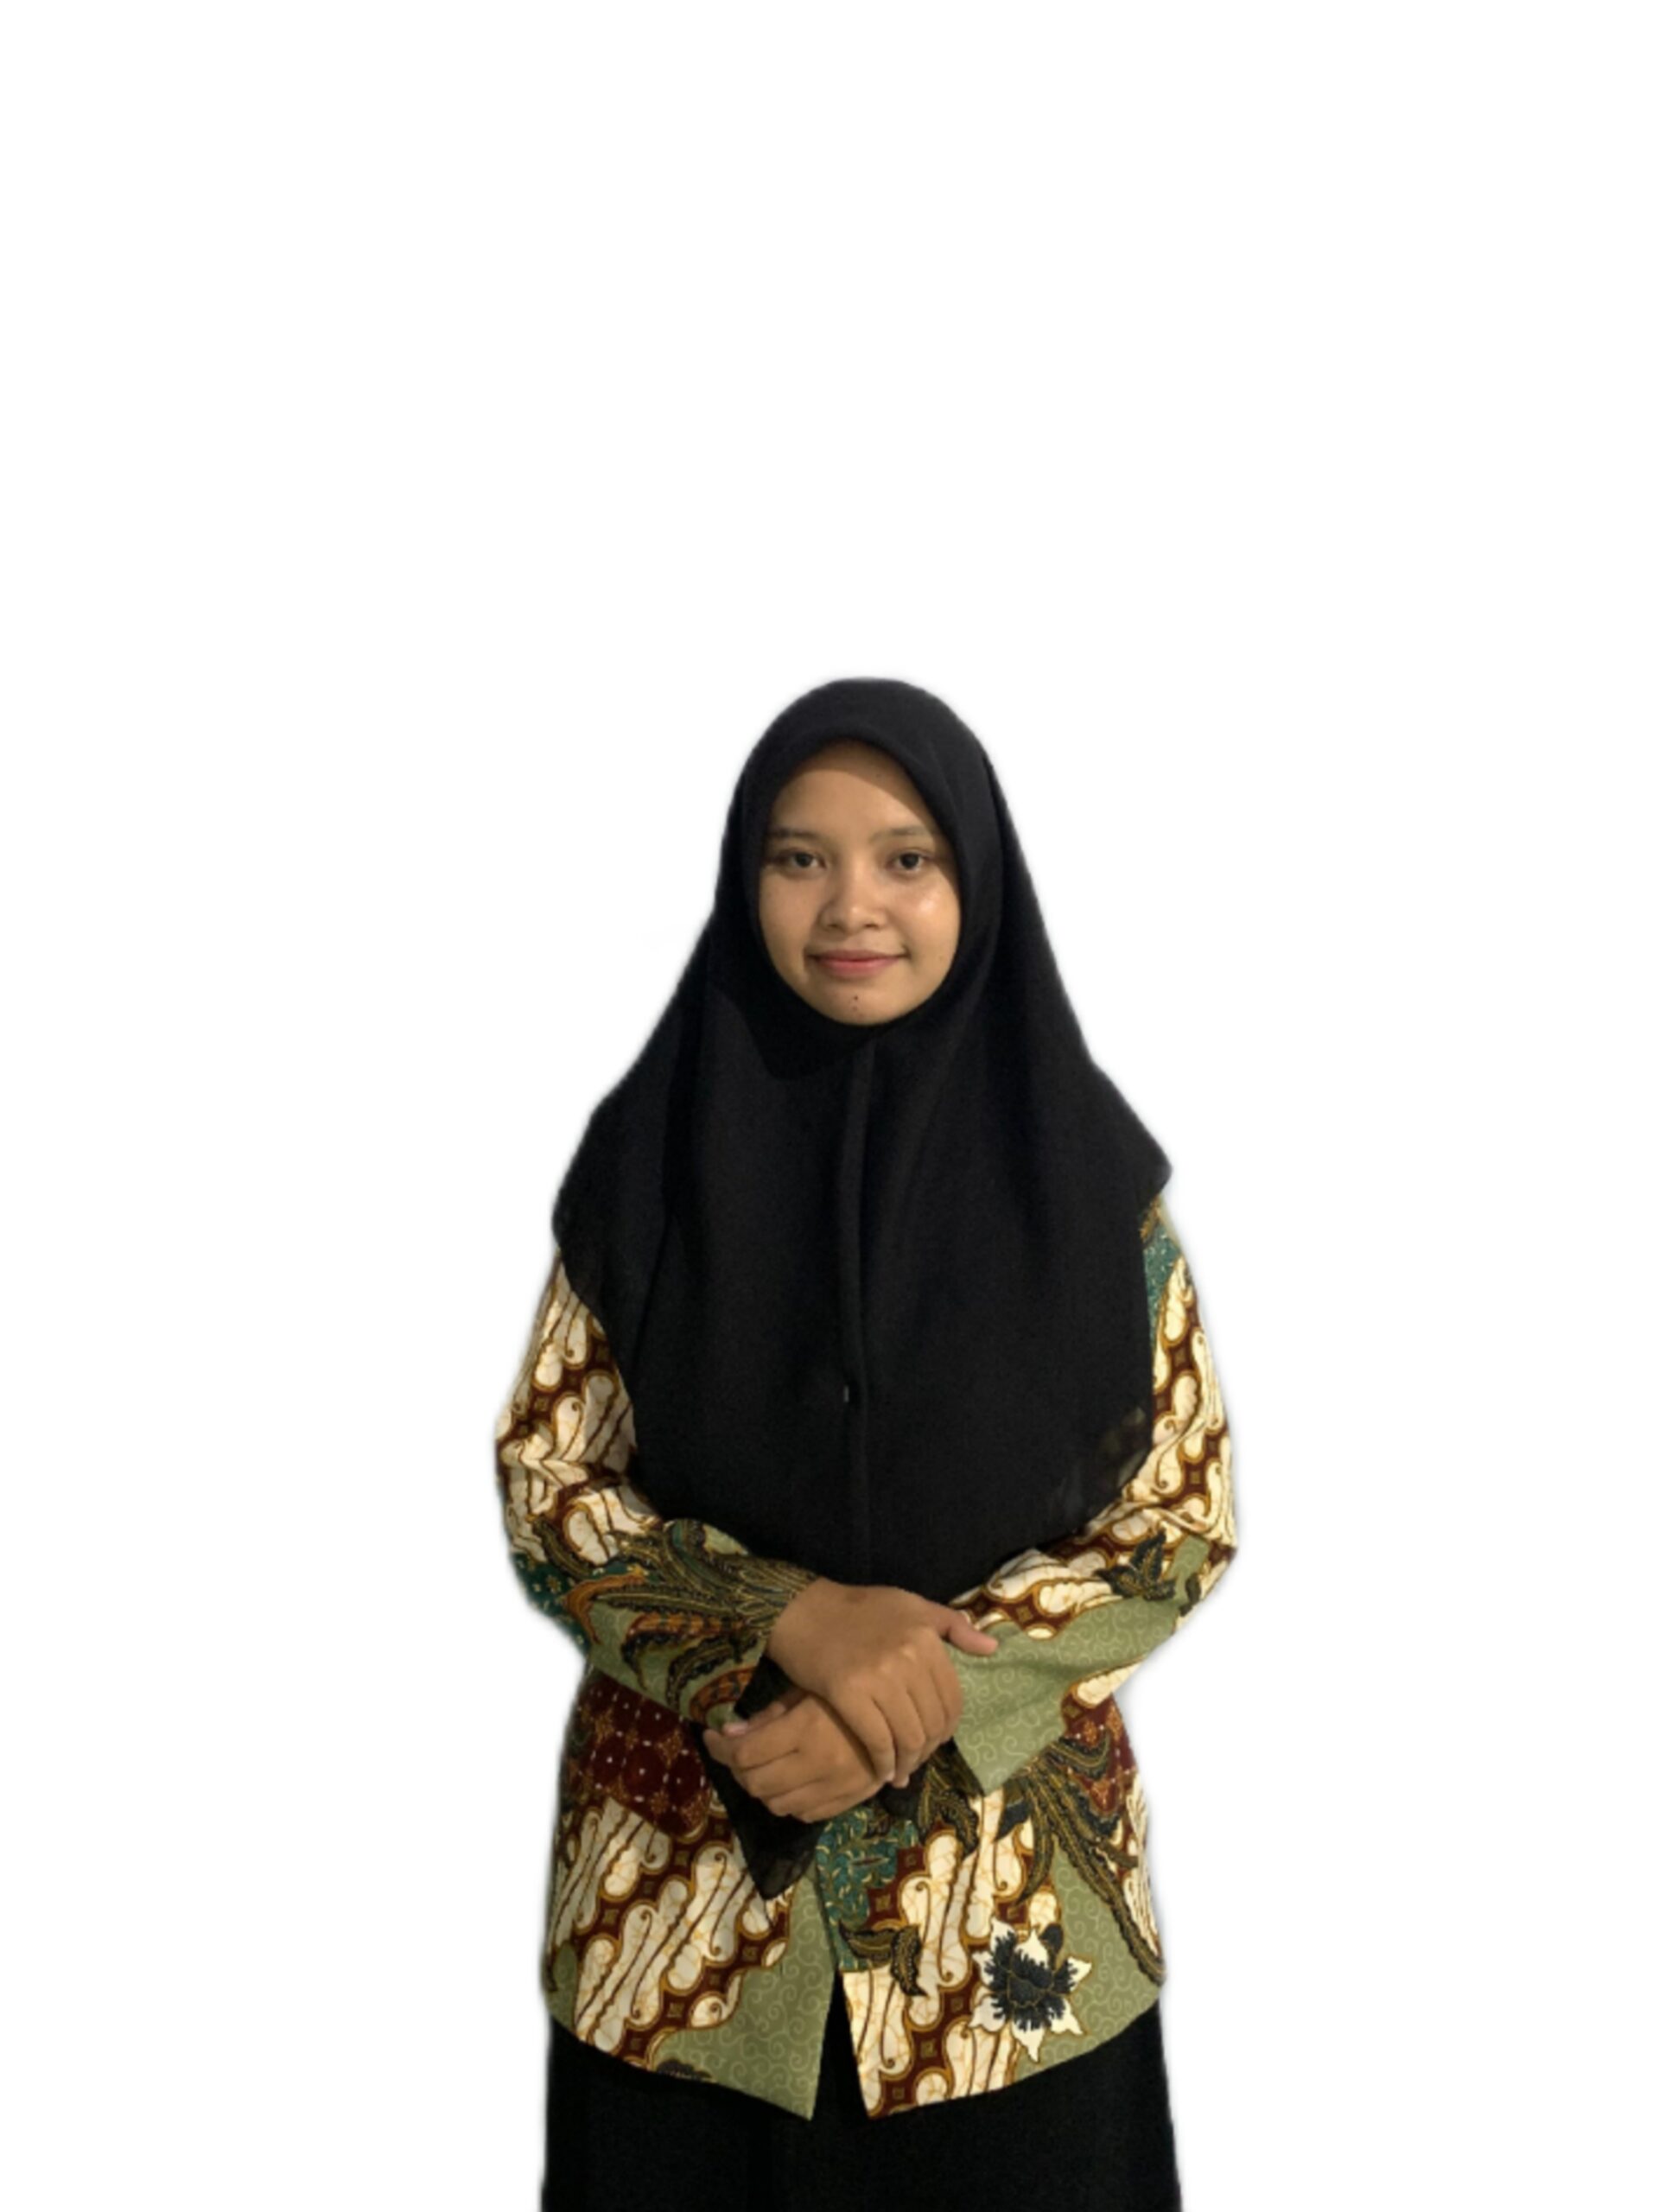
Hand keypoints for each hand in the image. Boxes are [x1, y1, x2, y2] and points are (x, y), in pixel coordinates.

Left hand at [702, 1684, 892, 1820]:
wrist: (905, 1711)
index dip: (719, 1749)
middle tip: (735, 1753)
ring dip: (761, 1788)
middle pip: (755, 1784)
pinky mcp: (848, 1801)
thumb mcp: (807, 1690)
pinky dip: (788, 1801)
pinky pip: (804, 1814)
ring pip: (777, 1804)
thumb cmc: (851, 1689)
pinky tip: (790, 1780)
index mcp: (805, 1730)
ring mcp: (834, 1787)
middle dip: (736, 1770)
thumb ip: (768, 1715)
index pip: (745, 1754)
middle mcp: (817, 1764)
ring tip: (761, 1766)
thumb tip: (727, 1734)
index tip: (711, 1736)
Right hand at [762, 1578, 999, 1785]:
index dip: (948, 1727)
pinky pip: (877, 1740)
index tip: (936, 1739)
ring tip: (901, 1771)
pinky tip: (882, 1771)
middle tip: (916, 1759)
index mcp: (926, 1637)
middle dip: (927, 1749)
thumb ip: (953, 1626)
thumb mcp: (912, 1604)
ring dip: (908, 1762)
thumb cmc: (860, 1608)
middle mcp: (907, 1656)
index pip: (952, 1698)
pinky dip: (883, 1763)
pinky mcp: (848, 1693)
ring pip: (908, 1736)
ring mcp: (878, 1676)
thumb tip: (992, 1649)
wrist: (804, 1611)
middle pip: (932, 1722)